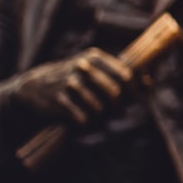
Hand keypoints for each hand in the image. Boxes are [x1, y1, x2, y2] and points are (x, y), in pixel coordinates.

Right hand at [6, 48, 133, 125]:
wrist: (34, 87)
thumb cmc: (74, 79)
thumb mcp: (95, 71)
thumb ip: (122, 76)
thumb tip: (149, 82)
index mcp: (95, 57)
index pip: (126, 75)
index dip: (133, 90)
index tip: (131, 99)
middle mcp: (83, 67)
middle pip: (115, 93)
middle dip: (119, 106)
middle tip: (117, 112)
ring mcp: (69, 82)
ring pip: (100, 108)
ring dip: (102, 117)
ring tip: (100, 118)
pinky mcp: (58, 100)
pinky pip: (82, 117)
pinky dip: (86, 124)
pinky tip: (84, 123)